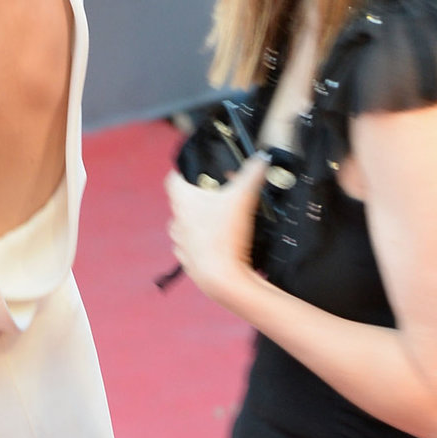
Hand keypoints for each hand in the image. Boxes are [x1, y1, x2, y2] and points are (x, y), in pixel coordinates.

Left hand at [165, 156, 267, 309]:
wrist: (223, 279)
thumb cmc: (225, 236)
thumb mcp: (243, 198)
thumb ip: (253, 174)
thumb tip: (262, 157)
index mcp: (182, 200)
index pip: (174, 177)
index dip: (185, 171)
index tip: (200, 171)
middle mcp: (176, 220)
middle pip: (183, 201)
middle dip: (200, 196)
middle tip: (221, 195)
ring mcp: (180, 243)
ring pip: (187, 225)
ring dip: (201, 221)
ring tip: (223, 220)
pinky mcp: (188, 262)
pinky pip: (193, 246)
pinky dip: (204, 243)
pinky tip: (222, 244)